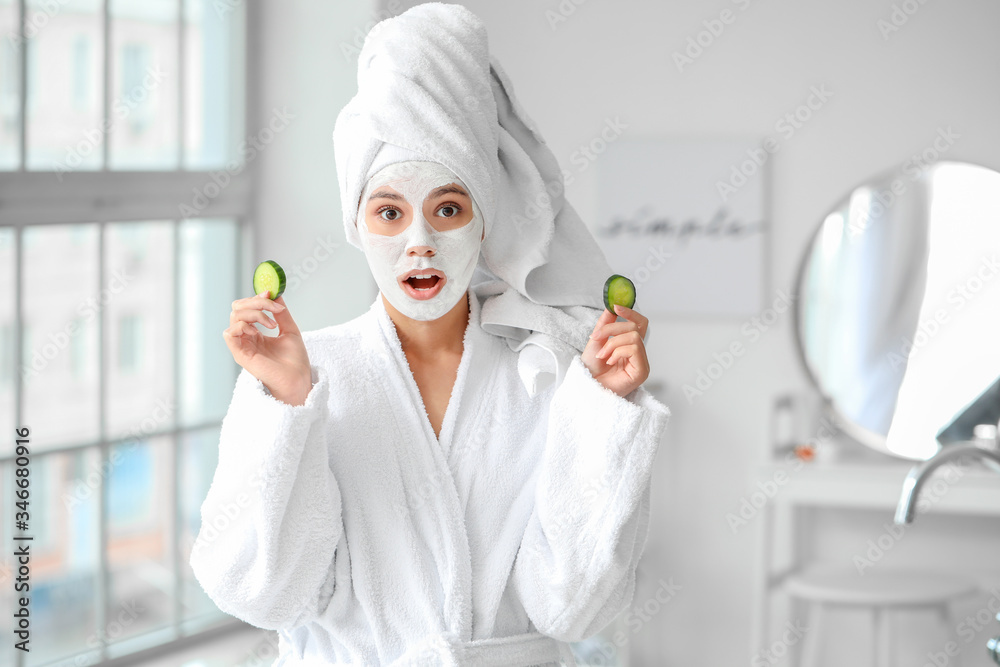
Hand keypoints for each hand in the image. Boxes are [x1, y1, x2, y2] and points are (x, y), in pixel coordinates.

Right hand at [223, 291, 312, 405]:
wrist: (298, 379)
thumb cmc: (295, 361)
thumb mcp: (290, 330)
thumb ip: (281, 314)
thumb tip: (277, 294)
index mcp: (256, 333)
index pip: (247, 308)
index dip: (257, 297)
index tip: (271, 292)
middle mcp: (246, 338)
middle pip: (238, 308)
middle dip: (255, 301)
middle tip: (272, 305)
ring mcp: (242, 346)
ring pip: (235, 317)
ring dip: (254, 313)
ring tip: (272, 323)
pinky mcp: (239, 354)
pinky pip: (230, 333)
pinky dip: (243, 325)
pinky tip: (258, 331)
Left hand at [581, 304, 649, 397]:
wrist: (586, 386)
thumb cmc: (591, 369)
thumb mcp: (596, 341)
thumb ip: (605, 324)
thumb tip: (611, 307)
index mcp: (630, 345)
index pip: (640, 323)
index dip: (631, 313)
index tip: (616, 306)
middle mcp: (638, 353)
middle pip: (634, 327)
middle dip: (612, 329)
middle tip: (596, 338)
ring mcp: (642, 363)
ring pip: (634, 337)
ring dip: (612, 343)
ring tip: (602, 355)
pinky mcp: (641, 371)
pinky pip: (634, 349)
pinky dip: (618, 352)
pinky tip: (610, 362)